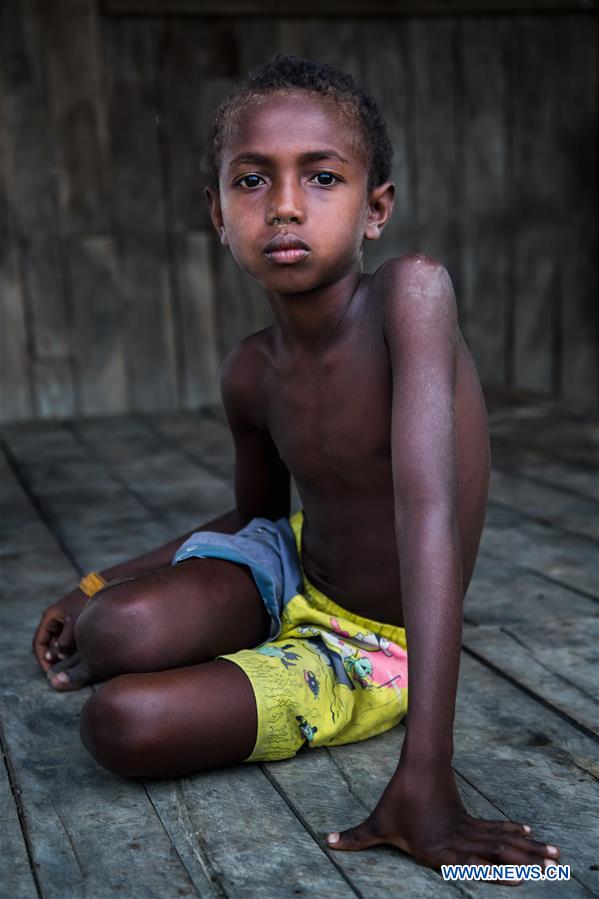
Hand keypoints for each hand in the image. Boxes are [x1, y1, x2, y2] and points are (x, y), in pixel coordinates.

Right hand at [32, 587, 88, 675]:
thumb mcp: (74, 624)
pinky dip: (71, 646)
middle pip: (48, 643)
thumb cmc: (87, 603)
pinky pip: (68, 637)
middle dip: (52, 658)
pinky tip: (80, 655)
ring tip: (70, 666)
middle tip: (60, 672)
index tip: (49, 671)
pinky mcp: (75, 620)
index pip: (38, 642)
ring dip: (62, 653)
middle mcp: (55, 618)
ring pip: (59, 641)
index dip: (42, 659)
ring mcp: (65, 619)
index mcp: (50, 616)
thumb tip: (57, 657)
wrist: (104, 586)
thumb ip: (64, 642)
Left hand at [326, 762, 559, 880]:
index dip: (497, 874)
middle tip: (553, 866)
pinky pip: (495, 830)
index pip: (471, 868)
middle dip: (525, 862)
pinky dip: (513, 833)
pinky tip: (530, 836)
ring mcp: (467, 831)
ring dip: (528, 849)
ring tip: (553, 854)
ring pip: (502, 842)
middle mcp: (458, 843)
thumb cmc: (397, 800)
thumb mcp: (377, 824)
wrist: (417, 767)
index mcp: (438, 851)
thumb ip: (356, 838)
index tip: (520, 878)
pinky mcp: (468, 821)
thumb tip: (326, 842)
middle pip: (497, 853)